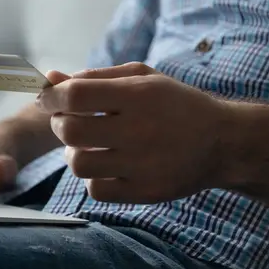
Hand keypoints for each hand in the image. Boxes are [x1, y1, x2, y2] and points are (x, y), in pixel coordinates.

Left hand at [36, 62, 229, 203]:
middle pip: (70, 130)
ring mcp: (142, 164)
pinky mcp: (144, 191)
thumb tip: (49, 77)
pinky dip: (92, 178)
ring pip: (78, 163)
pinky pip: (95, 190)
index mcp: (138, 95)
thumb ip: (93, 77)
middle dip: (58, 123)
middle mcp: (139, 129)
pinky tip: (105, 165)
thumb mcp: (140, 78)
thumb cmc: (172, 103)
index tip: (46, 99)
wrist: (221, 142)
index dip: (51, 96)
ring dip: (73, 152)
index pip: (75, 94)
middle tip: (67, 120)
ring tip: (87, 144)